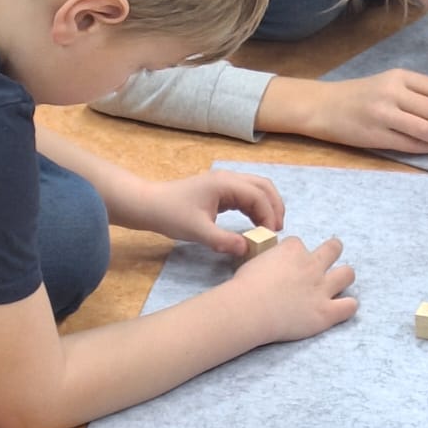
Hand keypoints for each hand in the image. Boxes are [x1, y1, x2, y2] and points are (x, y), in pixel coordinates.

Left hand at [139, 171, 285, 257]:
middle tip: (277, 230)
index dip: (269, 215)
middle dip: (275, 206)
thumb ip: (223, 240)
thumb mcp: (197, 231)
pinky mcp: (220, 191)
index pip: (258, 195)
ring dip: (267, 206)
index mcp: (224, 183)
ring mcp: (224, 183)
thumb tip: (247, 248)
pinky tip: (255, 225)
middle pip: (263, 186)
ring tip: (269, 229)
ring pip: (256, 189)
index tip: (270, 236)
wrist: (150, 205)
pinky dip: (255, 208)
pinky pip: (246, 195)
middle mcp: (228, 178)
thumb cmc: (171, 214)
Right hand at [233, 235, 356, 342]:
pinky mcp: (325, 312)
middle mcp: (311, 265)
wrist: (249, 309)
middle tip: (326, 260)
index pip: (299, 244)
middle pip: (333, 248)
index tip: (288, 264)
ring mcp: (321, 288)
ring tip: (338, 283)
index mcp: (292, 249)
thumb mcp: (255, 260)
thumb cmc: (244, 286)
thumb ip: (269, 259)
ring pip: (348, 274)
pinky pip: (349, 306)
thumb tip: (269, 266)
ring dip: (344, 276)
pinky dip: (347, 306)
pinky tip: (340, 308)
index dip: (294, 254)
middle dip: (332, 250)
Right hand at [312, 72, 427, 153]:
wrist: (324, 106)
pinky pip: (409, 144)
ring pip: (425, 129)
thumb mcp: (387, 82)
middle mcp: (392, 92)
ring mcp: (383, 114)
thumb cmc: (359, 95)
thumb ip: (415, 92)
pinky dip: (425, 148)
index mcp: (398, 76)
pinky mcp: (375, 135)